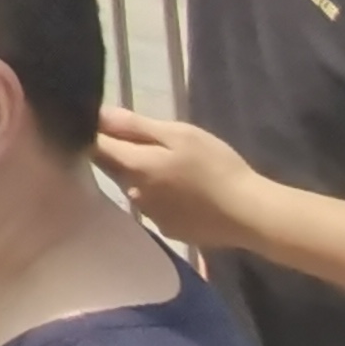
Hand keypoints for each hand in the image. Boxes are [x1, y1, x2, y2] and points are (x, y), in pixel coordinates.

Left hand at [93, 105, 265, 254]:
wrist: (250, 213)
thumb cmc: (216, 166)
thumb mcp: (180, 135)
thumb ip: (136, 126)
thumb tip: (99, 115)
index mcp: (134, 168)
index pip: (95, 148)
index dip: (94, 133)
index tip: (101, 122)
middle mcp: (133, 195)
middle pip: (112, 169)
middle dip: (119, 153)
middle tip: (142, 140)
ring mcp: (150, 216)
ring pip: (133, 188)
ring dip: (140, 175)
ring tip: (169, 166)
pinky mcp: (168, 230)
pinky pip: (152, 206)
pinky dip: (159, 195)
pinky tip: (182, 191)